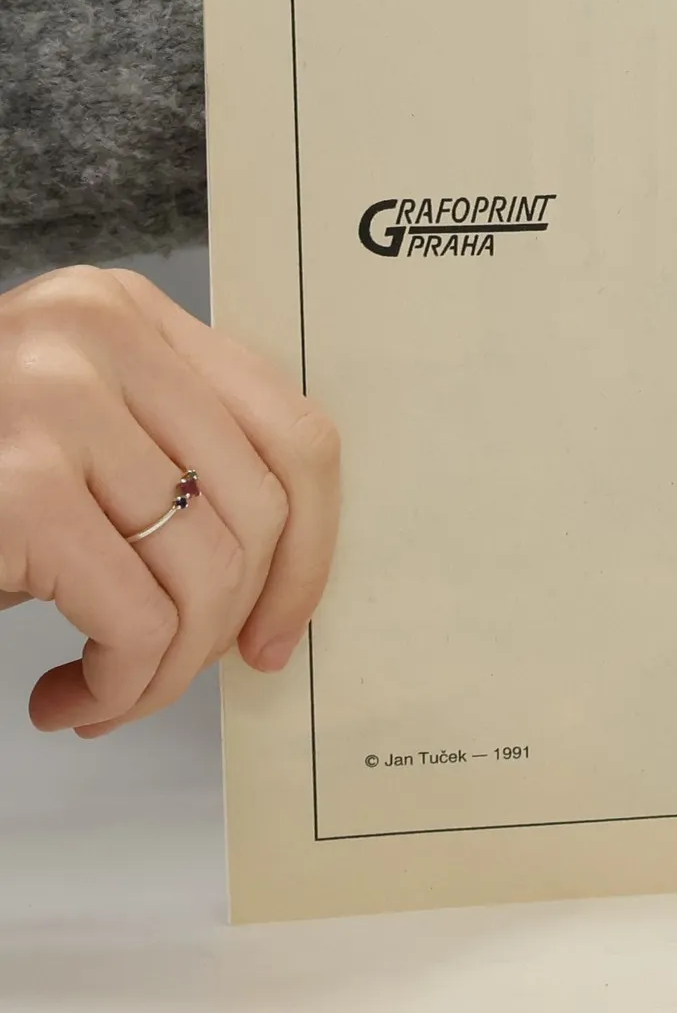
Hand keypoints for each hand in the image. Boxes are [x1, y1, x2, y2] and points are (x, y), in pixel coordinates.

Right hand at [0, 267, 338, 734]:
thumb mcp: (75, 441)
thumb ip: (169, 459)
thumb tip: (283, 572)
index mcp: (128, 314)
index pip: (295, 432)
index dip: (311, 548)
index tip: (278, 626)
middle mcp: (99, 335)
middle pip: (259, 510)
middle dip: (227, 623)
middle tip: (167, 674)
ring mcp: (55, 401)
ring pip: (207, 573)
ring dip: (164, 670)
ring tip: (106, 691)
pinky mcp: (19, 485)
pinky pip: (139, 620)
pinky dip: (120, 685)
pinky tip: (66, 698)